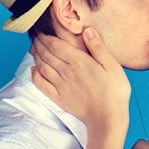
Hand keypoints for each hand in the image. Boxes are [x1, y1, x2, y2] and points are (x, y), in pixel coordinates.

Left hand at [32, 29, 129, 148]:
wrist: (107, 118)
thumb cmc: (114, 92)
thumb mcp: (112, 66)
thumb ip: (98, 47)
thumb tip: (87, 30)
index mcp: (79, 61)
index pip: (55, 44)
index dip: (45, 36)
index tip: (41, 29)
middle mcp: (66, 71)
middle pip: (46, 54)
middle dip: (38, 43)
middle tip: (34, 36)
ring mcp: (60, 85)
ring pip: (42, 67)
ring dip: (35, 56)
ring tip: (33, 48)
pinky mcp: (59, 97)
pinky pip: (41, 84)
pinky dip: (35, 75)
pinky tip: (33, 70)